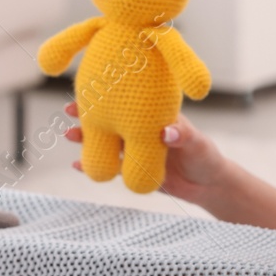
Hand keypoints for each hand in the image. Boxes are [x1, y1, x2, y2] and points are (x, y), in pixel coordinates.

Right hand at [61, 102, 227, 203]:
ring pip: (106, 143)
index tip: (92, 89)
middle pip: (112, 121)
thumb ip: (183, 136)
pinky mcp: (133, 172)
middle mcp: (141, 132)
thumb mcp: (197, 143)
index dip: (111, 96)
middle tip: (69, 110)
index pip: (129, 104)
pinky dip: (95, 165)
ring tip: (68, 135)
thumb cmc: (205, 156)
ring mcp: (135, 151)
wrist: (207, 185)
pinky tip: (77, 165)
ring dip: (87, 139)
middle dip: (90, 115)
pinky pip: (110, 168)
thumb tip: (166, 133)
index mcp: (154, 118)